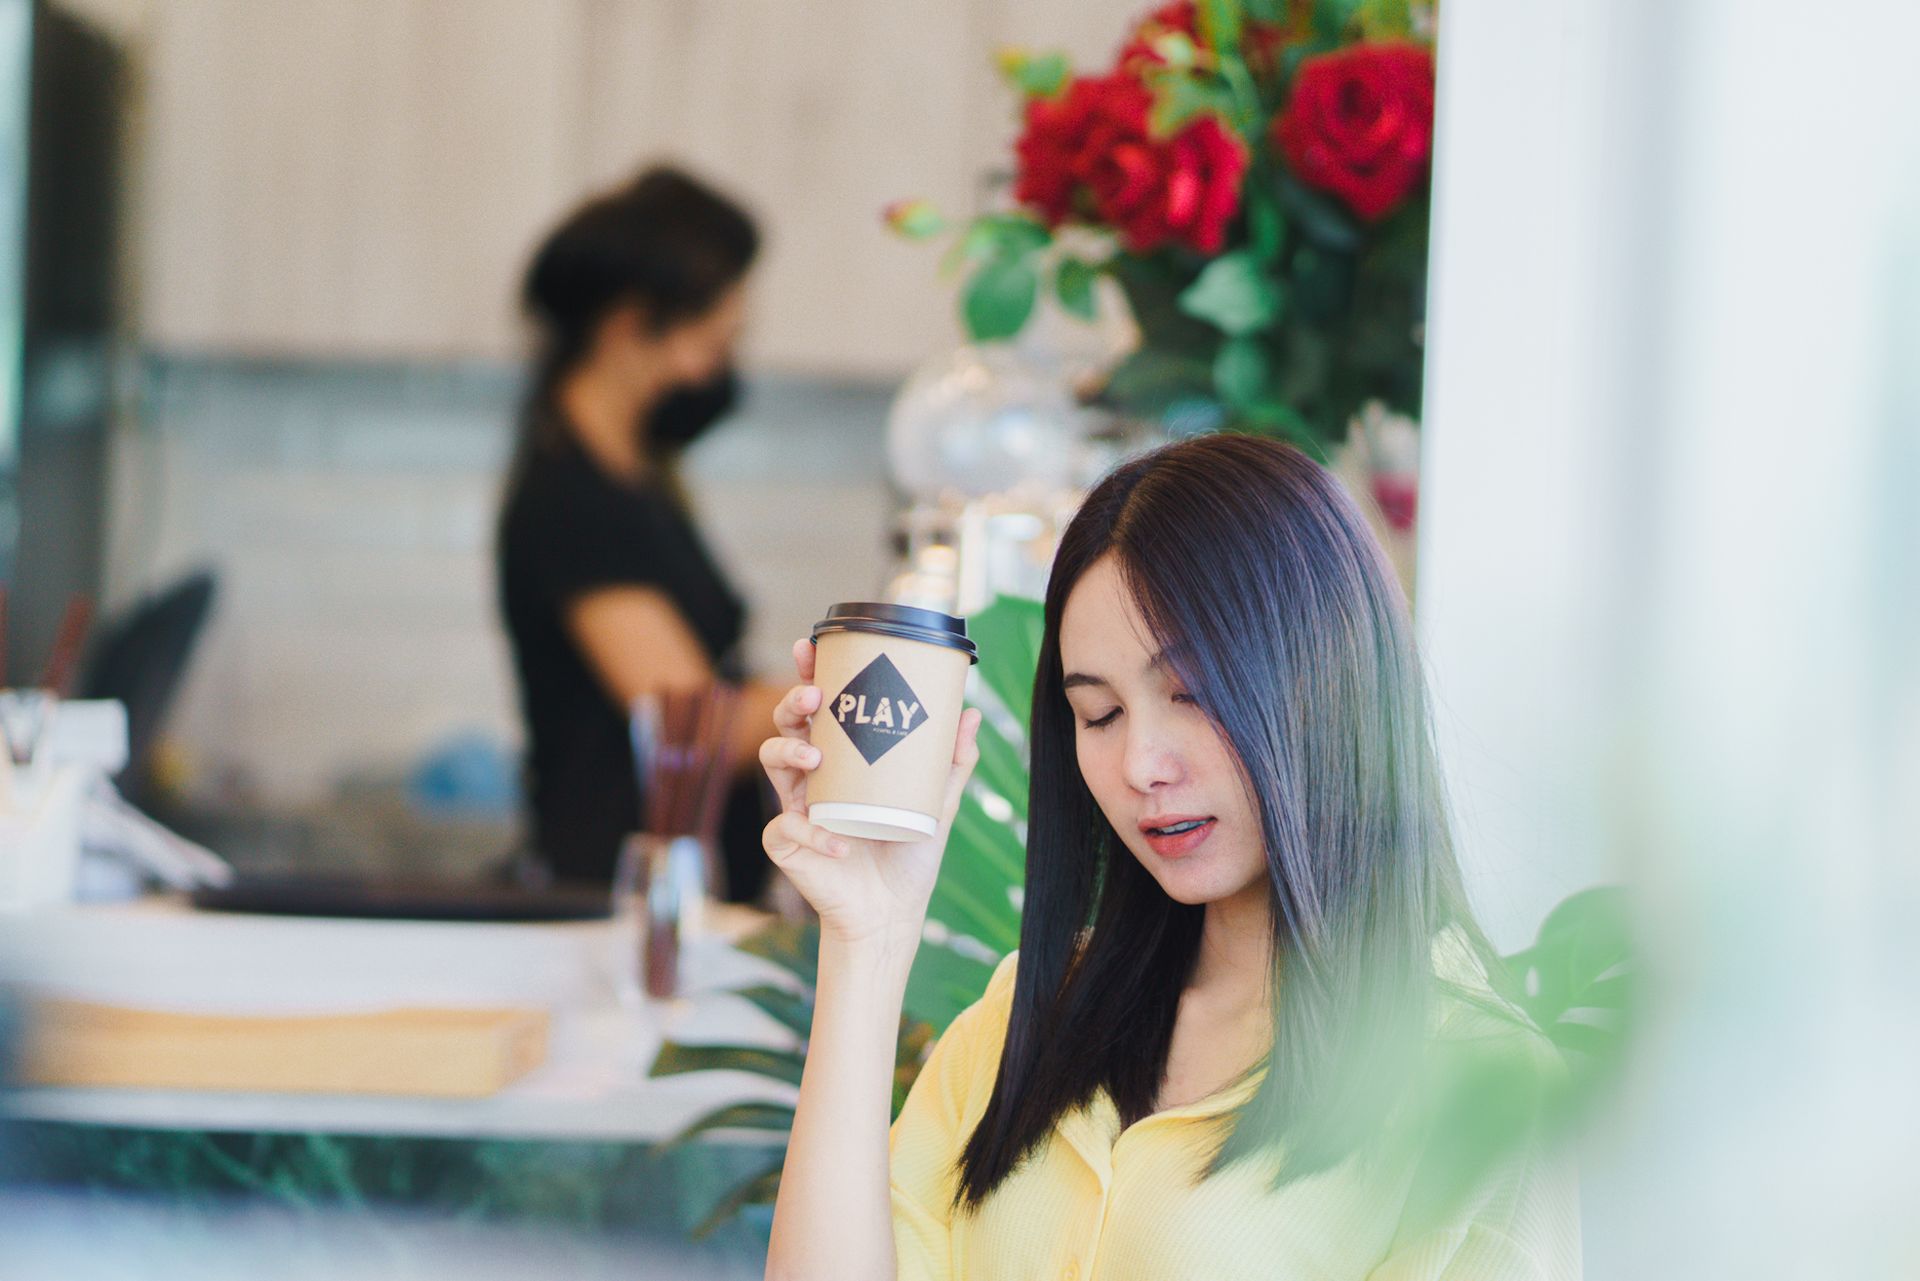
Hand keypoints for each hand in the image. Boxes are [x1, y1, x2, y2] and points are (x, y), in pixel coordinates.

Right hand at [759, 638, 981, 945]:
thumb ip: (953, 762)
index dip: (810, 673)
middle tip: (814, 698)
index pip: (821, 707)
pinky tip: (838, 845)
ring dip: (788, 752)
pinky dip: (812, 834)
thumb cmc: (908, 852)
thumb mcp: (938, 803)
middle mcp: (813, 775)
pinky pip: (785, 828)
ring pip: (771, 760)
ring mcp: (795, 805)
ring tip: (814, 759)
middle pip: (788, 723)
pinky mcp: (787, 842)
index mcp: (843, 757)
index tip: (810, 648)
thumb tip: (971, 713)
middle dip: (793, 702)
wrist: (891, 911)